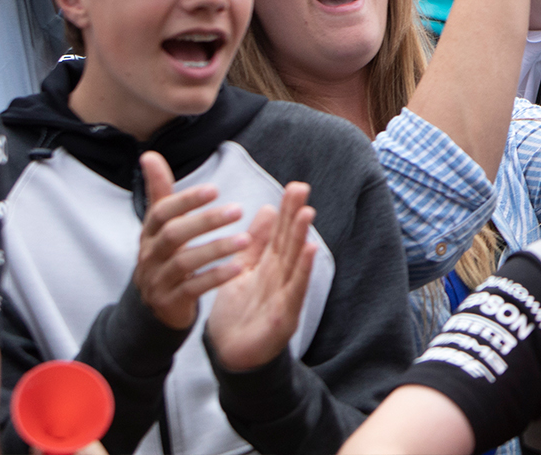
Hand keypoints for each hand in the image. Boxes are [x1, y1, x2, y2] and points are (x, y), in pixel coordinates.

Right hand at [133, 151, 248, 329]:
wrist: (152, 305)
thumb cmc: (164, 254)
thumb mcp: (160, 224)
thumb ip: (160, 191)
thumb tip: (149, 154)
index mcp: (149, 233)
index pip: (162, 212)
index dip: (186, 200)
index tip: (215, 189)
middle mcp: (150, 255)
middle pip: (173, 235)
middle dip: (205, 221)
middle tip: (238, 210)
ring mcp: (158, 279)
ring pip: (184, 262)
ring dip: (216, 249)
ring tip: (246, 239)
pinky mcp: (169, 302)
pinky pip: (192, 289)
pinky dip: (215, 277)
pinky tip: (239, 268)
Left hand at [206, 182, 317, 371]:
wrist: (230, 355)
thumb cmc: (238, 314)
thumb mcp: (243, 271)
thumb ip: (255, 244)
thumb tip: (268, 210)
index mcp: (269, 267)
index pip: (280, 234)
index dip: (287, 210)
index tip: (294, 186)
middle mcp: (281, 278)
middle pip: (290, 242)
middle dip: (296, 216)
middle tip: (302, 188)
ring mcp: (285, 296)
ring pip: (294, 262)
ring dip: (302, 237)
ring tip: (307, 212)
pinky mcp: (284, 316)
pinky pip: (295, 289)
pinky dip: (303, 270)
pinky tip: (309, 251)